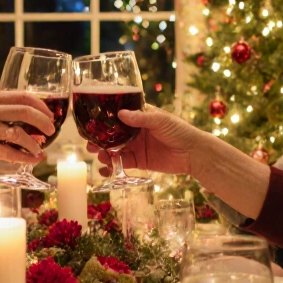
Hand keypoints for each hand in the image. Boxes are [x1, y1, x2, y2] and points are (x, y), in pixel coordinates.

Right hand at [0, 92, 54, 181]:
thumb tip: (13, 120)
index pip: (20, 95)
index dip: (39, 104)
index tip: (48, 113)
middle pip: (26, 110)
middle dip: (44, 120)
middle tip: (52, 130)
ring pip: (21, 133)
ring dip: (35, 142)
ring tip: (41, 149)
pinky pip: (11, 152)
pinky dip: (24, 157)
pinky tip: (32, 160)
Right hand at [90, 106, 208, 176]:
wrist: (193, 153)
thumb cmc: (179, 131)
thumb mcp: (160, 121)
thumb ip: (140, 118)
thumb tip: (121, 114)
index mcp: (139, 116)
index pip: (117, 115)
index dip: (103, 120)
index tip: (90, 123)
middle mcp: (134, 131)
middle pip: (112, 134)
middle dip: (99, 139)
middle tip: (89, 143)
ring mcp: (136, 146)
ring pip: (115, 149)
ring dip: (104, 152)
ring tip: (99, 155)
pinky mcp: (139, 161)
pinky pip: (122, 164)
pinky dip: (112, 166)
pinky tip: (105, 168)